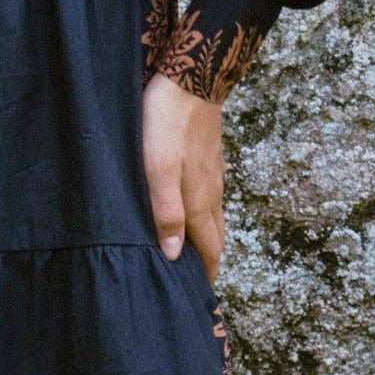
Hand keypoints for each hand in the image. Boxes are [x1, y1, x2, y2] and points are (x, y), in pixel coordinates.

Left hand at [142, 68, 226, 284]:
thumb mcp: (158, 171)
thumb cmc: (167, 125)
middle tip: (196, 281)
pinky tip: (191, 206)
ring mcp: (213, 172)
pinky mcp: (209, 155)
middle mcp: (211, 191)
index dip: (207, 273)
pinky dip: (203, 211)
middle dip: (210, 260)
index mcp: (199, 201)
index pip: (210, 249)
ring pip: (214, 214)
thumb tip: (176, 256)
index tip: (201, 296)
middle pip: (216, 235)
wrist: (191, 78)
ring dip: (206, 236)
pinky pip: (210, 194)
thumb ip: (167, 214)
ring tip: (192, 250)